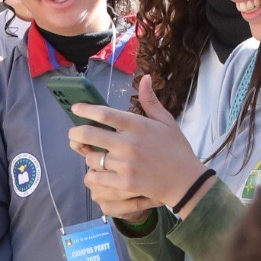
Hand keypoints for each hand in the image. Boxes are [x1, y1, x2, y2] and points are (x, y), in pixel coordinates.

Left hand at [68, 80, 206, 209]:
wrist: (186, 182)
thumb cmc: (177, 150)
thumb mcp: (167, 122)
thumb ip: (150, 101)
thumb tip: (145, 78)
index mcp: (138, 125)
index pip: (104, 113)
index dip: (85, 109)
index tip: (75, 108)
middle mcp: (128, 143)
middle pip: (89, 134)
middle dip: (75, 133)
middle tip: (73, 134)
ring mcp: (125, 164)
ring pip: (91, 157)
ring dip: (88, 156)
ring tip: (92, 155)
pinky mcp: (124, 183)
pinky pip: (96, 177)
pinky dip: (92, 175)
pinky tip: (96, 172)